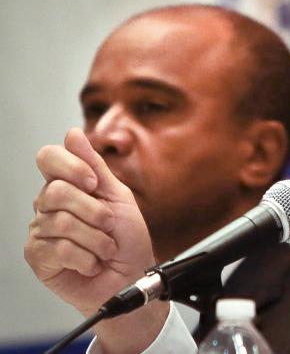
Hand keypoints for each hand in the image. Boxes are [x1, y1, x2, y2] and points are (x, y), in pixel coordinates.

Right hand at [25, 128, 154, 316]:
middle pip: (57, 191)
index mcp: (68, 185)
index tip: (94, 184)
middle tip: (108, 226)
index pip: (48, 158)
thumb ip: (94, 165)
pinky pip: (58, 248)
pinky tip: (92, 263)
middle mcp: (48, 205)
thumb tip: (72, 134)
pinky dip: (86, 258)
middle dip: (95, 211)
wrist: (132, 276)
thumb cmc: (128, 240)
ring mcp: (40, 230)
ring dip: (96, 239)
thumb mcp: (118, 196)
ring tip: (105, 249)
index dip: (72, 167)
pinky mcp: (37, 257)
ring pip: (61, 222)